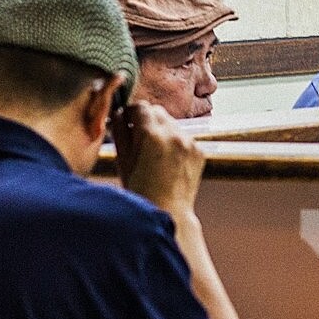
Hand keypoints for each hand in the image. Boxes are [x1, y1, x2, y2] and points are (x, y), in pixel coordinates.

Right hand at [113, 102, 203, 217]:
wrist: (169, 212)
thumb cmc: (141, 192)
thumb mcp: (123, 161)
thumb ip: (120, 132)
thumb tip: (120, 115)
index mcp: (151, 135)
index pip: (141, 107)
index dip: (131, 112)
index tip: (128, 119)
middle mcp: (173, 134)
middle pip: (158, 111)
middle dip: (147, 119)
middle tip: (139, 136)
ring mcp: (189, 142)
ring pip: (172, 124)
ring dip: (162, 131)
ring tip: (154, 153)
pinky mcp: (199, 151)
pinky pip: (184, 138)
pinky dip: (175, 143)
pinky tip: (168, 162)